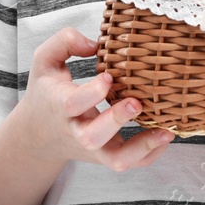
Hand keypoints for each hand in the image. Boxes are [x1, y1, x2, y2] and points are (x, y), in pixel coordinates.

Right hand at [16, 27, 177, 172]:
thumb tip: (95, 44)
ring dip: (141, 148)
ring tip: (165, 131)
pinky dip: (150, 155)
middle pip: (92, 137)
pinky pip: (130, 162)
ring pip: (115, 159)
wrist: (40, 136)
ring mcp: (93, 148)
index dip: (92, 92)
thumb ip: (64, 42)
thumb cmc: (47, 94)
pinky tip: (165, 136)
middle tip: (136, 103)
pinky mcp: (107, 155)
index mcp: (60, 106)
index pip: (73, 104)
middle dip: (116, 120)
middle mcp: (76, 131)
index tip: (109, 76)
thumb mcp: (44, 61)